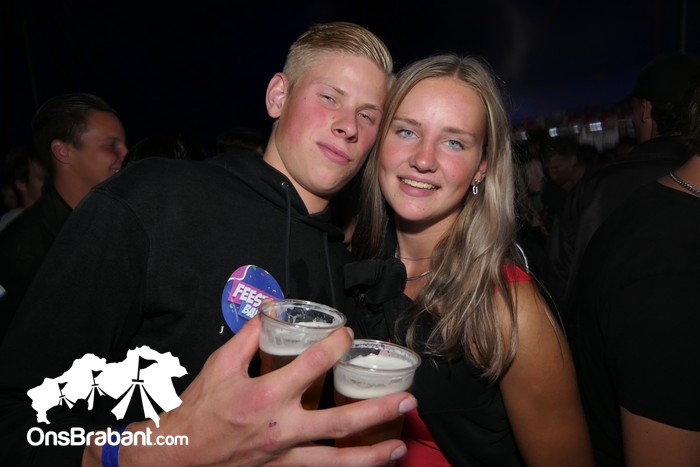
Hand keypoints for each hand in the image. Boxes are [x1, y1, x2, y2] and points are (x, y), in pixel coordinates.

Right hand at [85, 315, 415, 465]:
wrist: (178, 455)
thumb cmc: (198, 410)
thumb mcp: (219, 366)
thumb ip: (248, 337)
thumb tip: (270, 312)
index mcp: (266, 396)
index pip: (313, 365)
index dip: (336, 345)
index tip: (347, 335)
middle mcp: (281, 429)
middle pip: (340, 422)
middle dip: (378, 410)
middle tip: (406, 399)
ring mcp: (283, 456)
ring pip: (336, 460)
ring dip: (372, 454)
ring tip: (399, 447)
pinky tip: (365, 465)